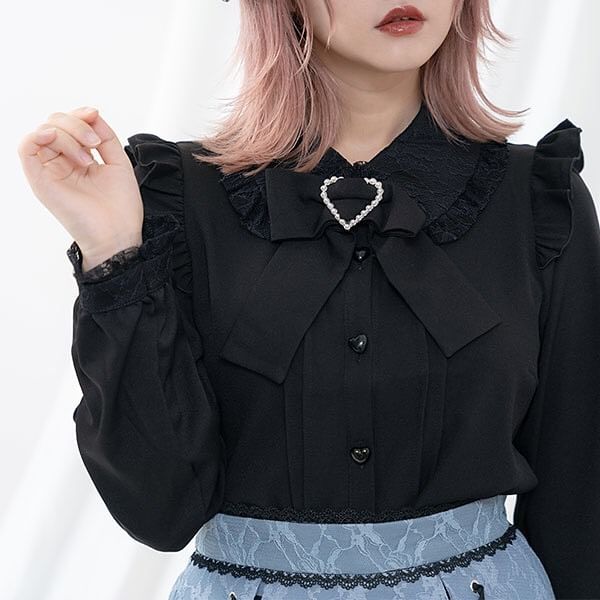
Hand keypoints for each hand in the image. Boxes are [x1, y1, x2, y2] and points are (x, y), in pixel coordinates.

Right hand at [17, 106, 143, 267]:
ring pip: (43, 132)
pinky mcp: (41, 181)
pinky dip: (36, 135)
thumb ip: (106, 136)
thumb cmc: (120, 208)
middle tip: (94, 143)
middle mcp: (62, 164)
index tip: (95, 117)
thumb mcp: (119, 162)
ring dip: (67, 134)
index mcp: (78, 159)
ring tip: (87, 157)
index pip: (69, 125)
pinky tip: (53, 137)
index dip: (80, 115)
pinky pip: (25, 148)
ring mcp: (50, 172)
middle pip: (54, 123)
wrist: (118, 234)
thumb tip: (91, 113)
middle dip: (76, 124)